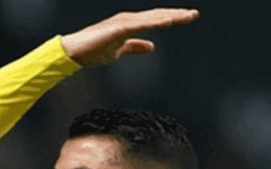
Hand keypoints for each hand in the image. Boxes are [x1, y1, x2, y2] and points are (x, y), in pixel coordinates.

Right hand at [61, 8, 199, 66]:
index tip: (189, 17)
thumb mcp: (121, 50)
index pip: (157, 19)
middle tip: (195, 14)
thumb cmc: (94, 50)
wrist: (75, 52)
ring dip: (170, 16)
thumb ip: (136, 47)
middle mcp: (129, 19)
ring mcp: (124, 21)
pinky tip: (167, 22)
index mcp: (131, 23)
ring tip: (186, 16)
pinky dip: (155, 22)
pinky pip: (141, 24)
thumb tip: (152, 47)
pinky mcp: (119, 28)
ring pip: (152, 18)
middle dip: (177, 15)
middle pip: (158, 15)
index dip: (173, 17)